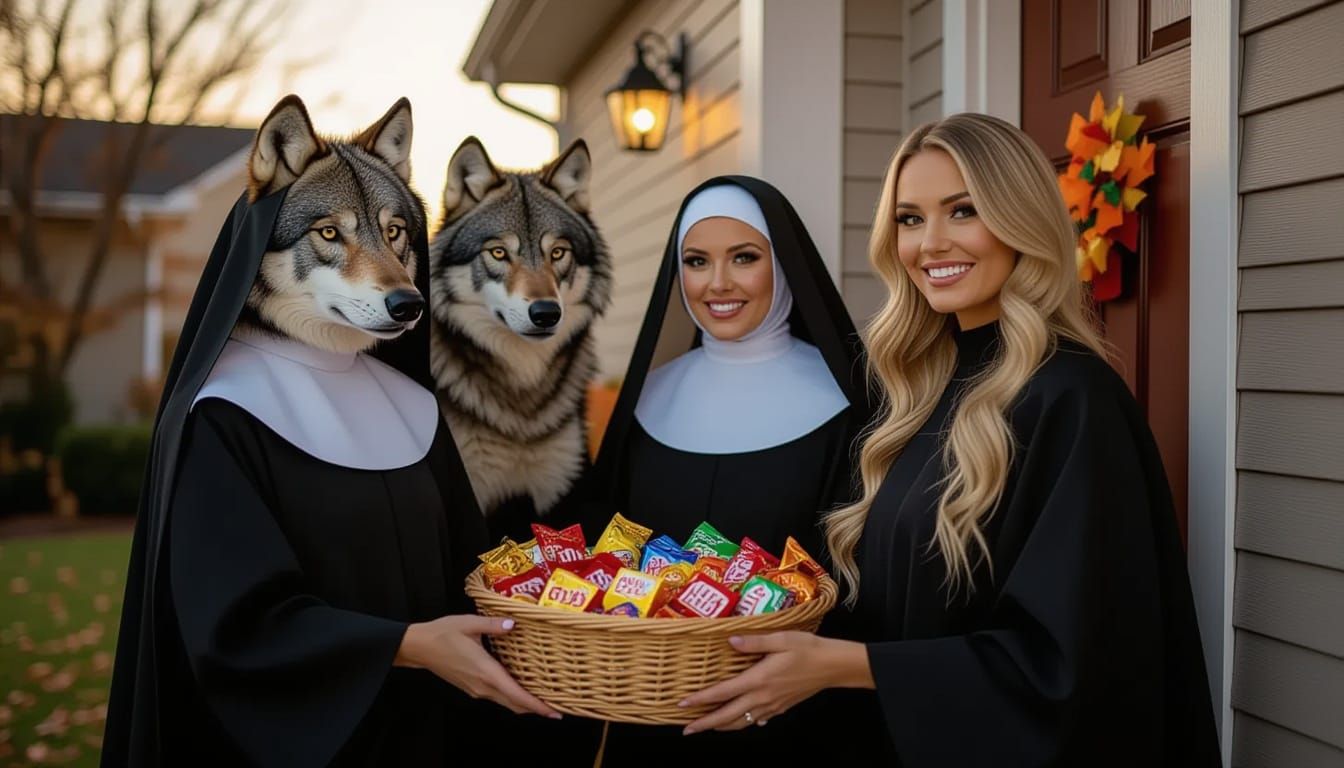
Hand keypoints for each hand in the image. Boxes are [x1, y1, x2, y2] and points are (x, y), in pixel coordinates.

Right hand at [397, 615, 560, 718]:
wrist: (419, 647)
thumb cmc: (443, 634)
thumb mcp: (469, 623)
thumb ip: (493, 625)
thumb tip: (513, 624)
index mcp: (486, 672)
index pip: (516, 695)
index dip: (537, 705)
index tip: (554, 711)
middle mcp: (483, 686)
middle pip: (514, 704)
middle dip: (536, 708)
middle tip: (557, 708)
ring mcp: (476, 689)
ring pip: (505, 702)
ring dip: (524, 703)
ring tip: (543, 698)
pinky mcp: (471, 687)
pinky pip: (496, 697)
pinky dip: (511, 697)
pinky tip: (519, 687)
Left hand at [679, 632, 870, 734]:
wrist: (834, 666)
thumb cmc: (808, 649)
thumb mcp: (780, 639)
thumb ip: (754, 642)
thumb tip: (730, 641)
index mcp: (758, 680)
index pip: (723, 693)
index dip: (701, 700)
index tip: (683, 704)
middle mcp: (762, 697)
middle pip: (727, 716)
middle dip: (705, 724)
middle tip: (687, 730)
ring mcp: (772, 706)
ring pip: (742, 722)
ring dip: (722, 727)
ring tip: (707, 728)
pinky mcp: (781, 707)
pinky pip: (757, 720)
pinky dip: (743, 723)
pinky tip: (740, 721)